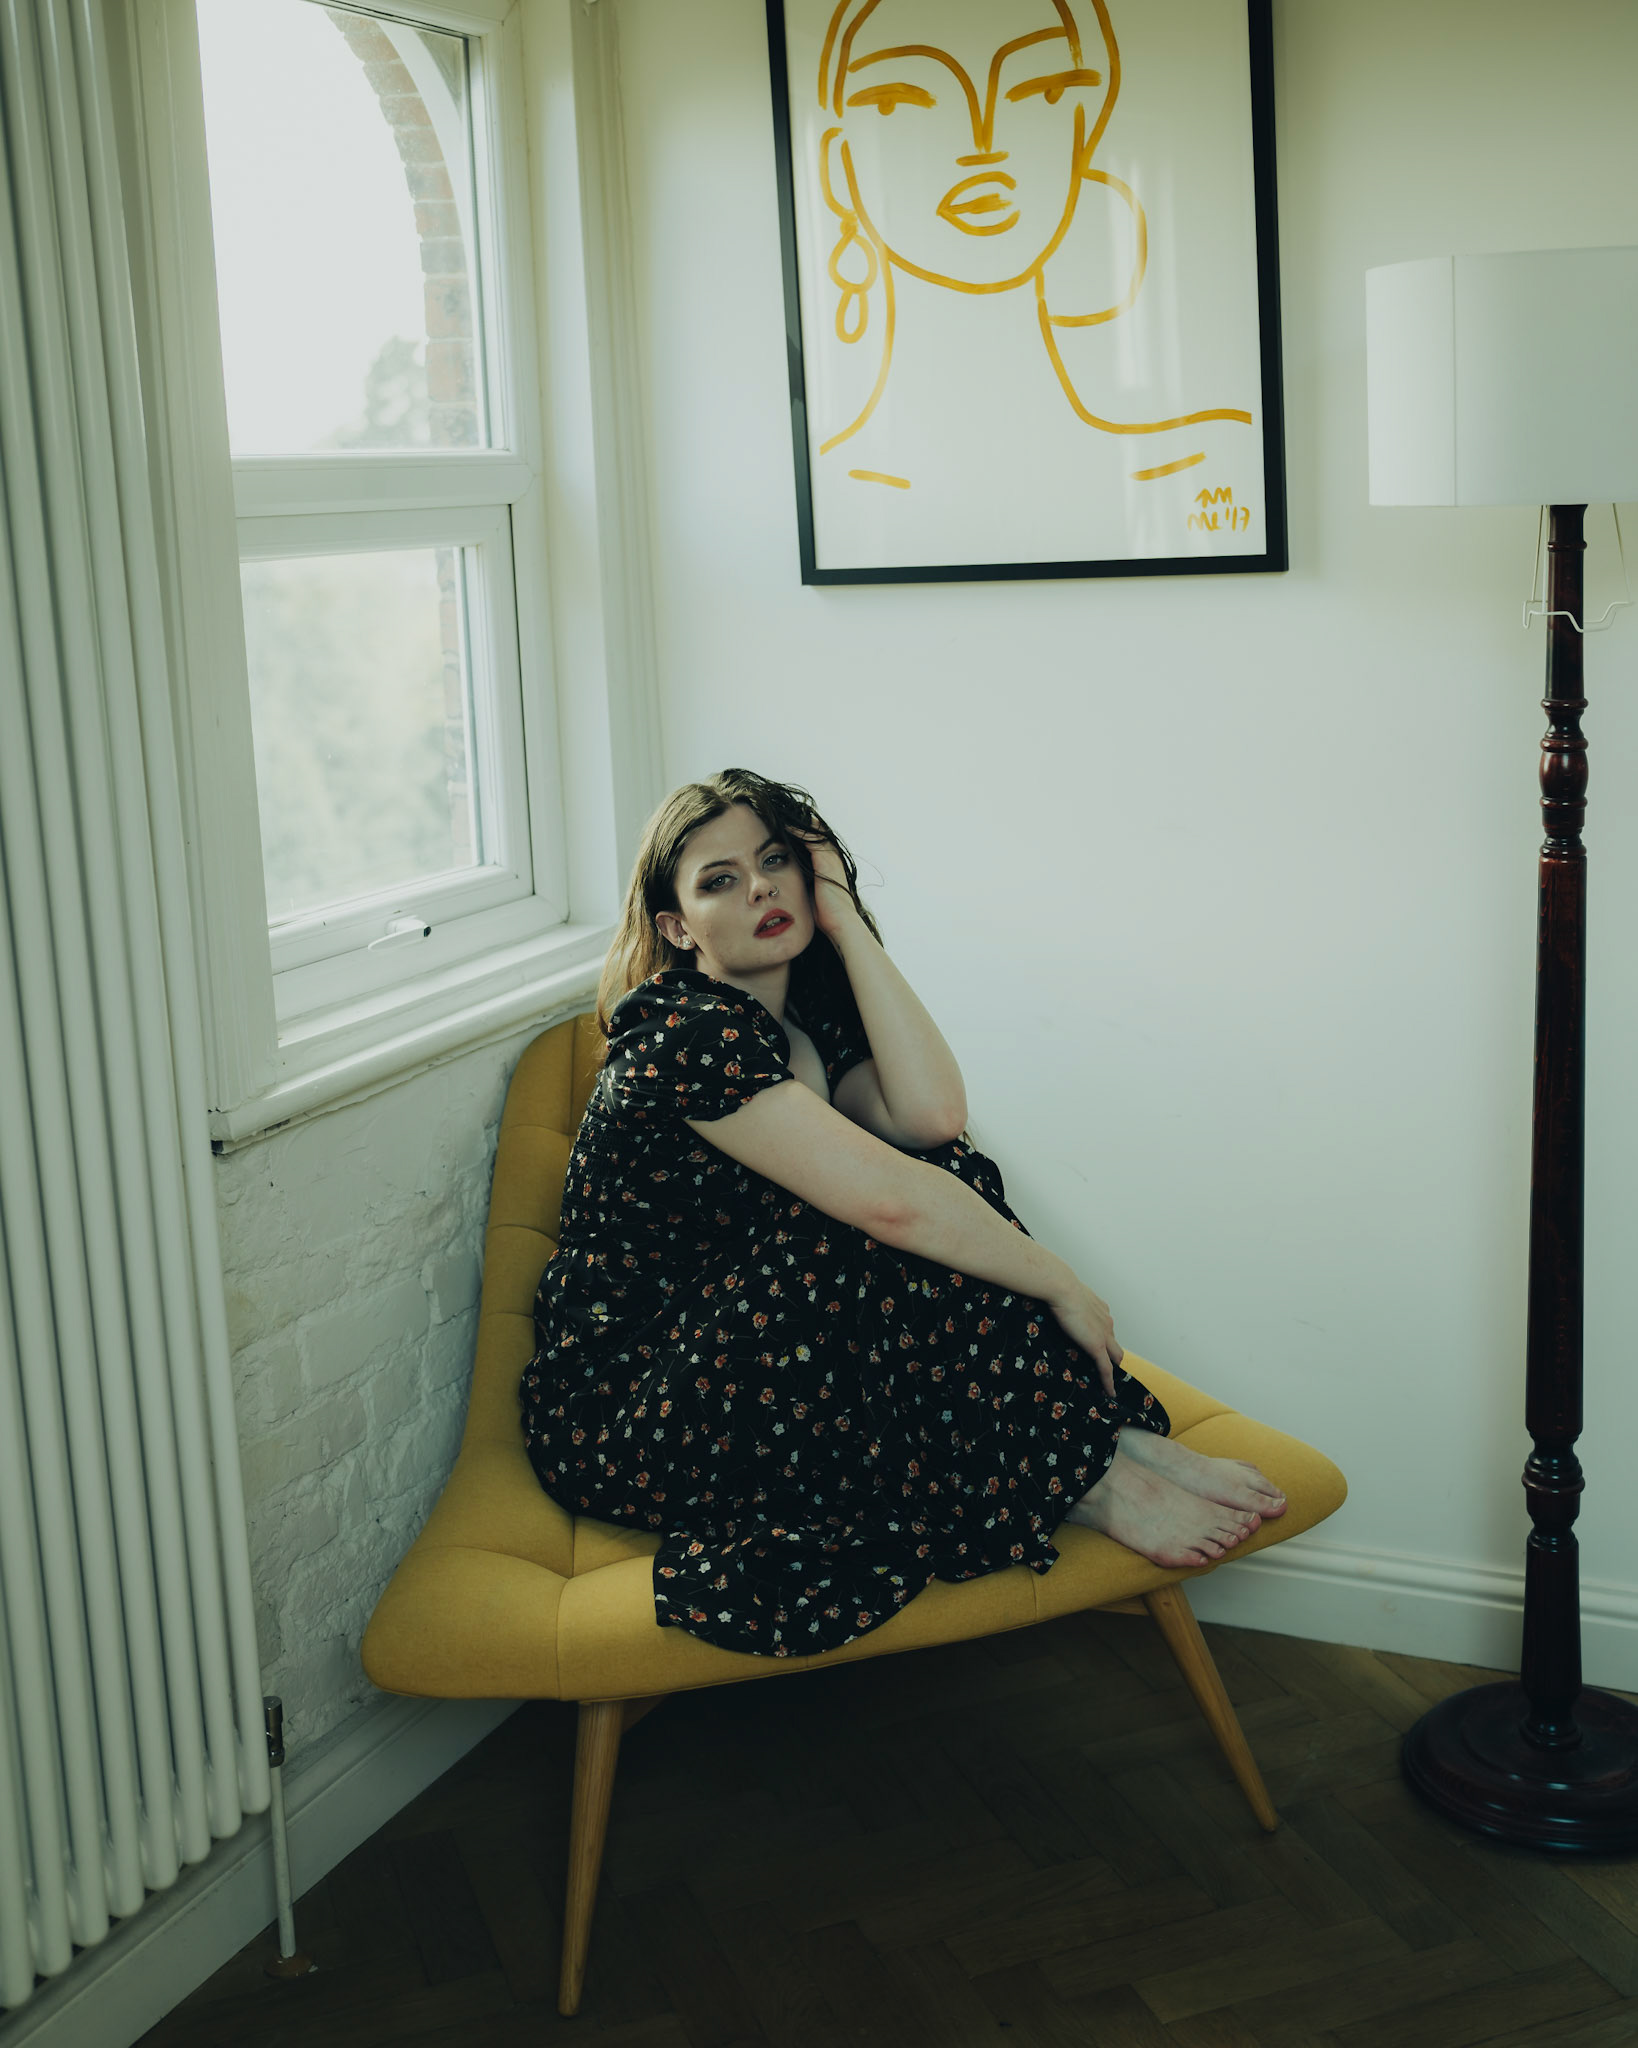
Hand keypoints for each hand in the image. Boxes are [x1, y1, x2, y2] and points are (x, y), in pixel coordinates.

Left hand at [791, 827, 860, 939]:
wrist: (839, 922)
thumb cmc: (824, 913)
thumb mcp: (810, 892)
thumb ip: (802, 882)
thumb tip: (784, 882)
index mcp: (829, 863)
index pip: (813, 841)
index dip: (800, 833)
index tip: (782, 828)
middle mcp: (832, 856)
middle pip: (815, 831)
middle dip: (799, 823)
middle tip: (781, 816)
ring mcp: (830, 856)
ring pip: (813, 831)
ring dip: (798, 823)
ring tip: (781, 816)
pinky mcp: (825, 858)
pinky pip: (811, 837)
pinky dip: (798, 830)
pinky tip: (785, 826)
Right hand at [1049, 1282, 1123, 1400]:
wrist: (1061, 1287)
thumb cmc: (1058, 1286)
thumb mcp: (1067, 1293)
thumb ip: (1067, 1299)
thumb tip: (1055, 1298)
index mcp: (1100, 1309)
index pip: (1106, 1328)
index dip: (1104, 1339)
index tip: (1100, 1345)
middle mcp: (1106, 1322)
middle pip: (1115, 1344)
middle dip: (1113, 1355)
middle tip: (1107, 1366)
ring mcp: (1104, 1335)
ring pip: (1115, 1357)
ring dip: (1112, 1368)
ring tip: (1109, 1382)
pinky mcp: (1097, 1346)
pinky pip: (1106, 1368)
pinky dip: (1109, 1381)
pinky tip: (1109, 1392)